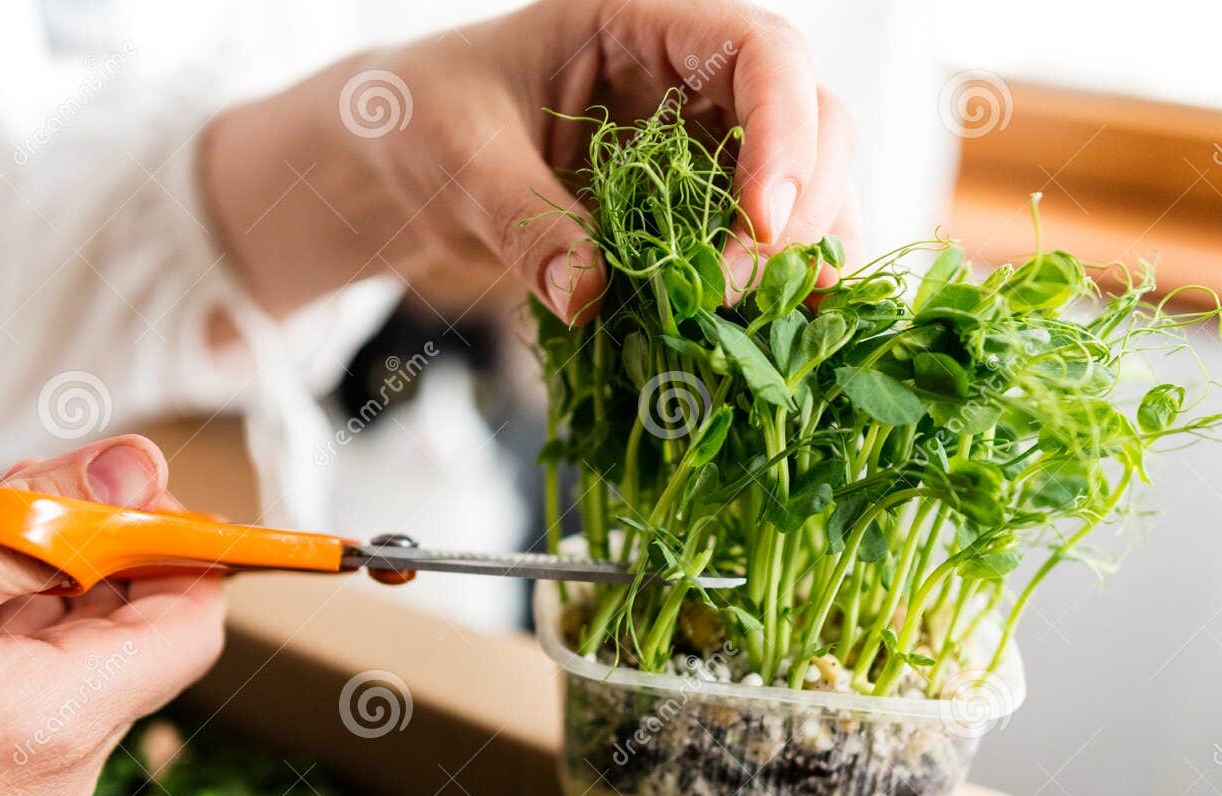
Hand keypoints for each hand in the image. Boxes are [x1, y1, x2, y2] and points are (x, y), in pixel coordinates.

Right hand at [0, 436, 225, 795]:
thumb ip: (37, 522)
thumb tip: (136, 471)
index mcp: (54, 729)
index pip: (188, 624)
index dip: (179, 539)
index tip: (130, 478)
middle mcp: (53, 776)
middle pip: (126, 633)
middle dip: (86, 538)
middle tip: (21, 469)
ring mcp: (11, 793)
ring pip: (62, 652)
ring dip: (29, 565)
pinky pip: (14, 688)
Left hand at [203, 0, 859, 322]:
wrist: (404, 164)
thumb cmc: (423, 124)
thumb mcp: (459, 161)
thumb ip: (522, 221)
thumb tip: (589, 297)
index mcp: (643, 27)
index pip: (759, 52)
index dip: (785, 132)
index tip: (762, 222)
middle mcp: (693, 84)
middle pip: (816, 123)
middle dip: (800, 210)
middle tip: (727, 289)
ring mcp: (704, 152)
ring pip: (811, 191)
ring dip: (800, 261)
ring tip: (759, 324)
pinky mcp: (693, 218)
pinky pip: (761, 253)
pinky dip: (772, 295)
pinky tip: (762, 339)